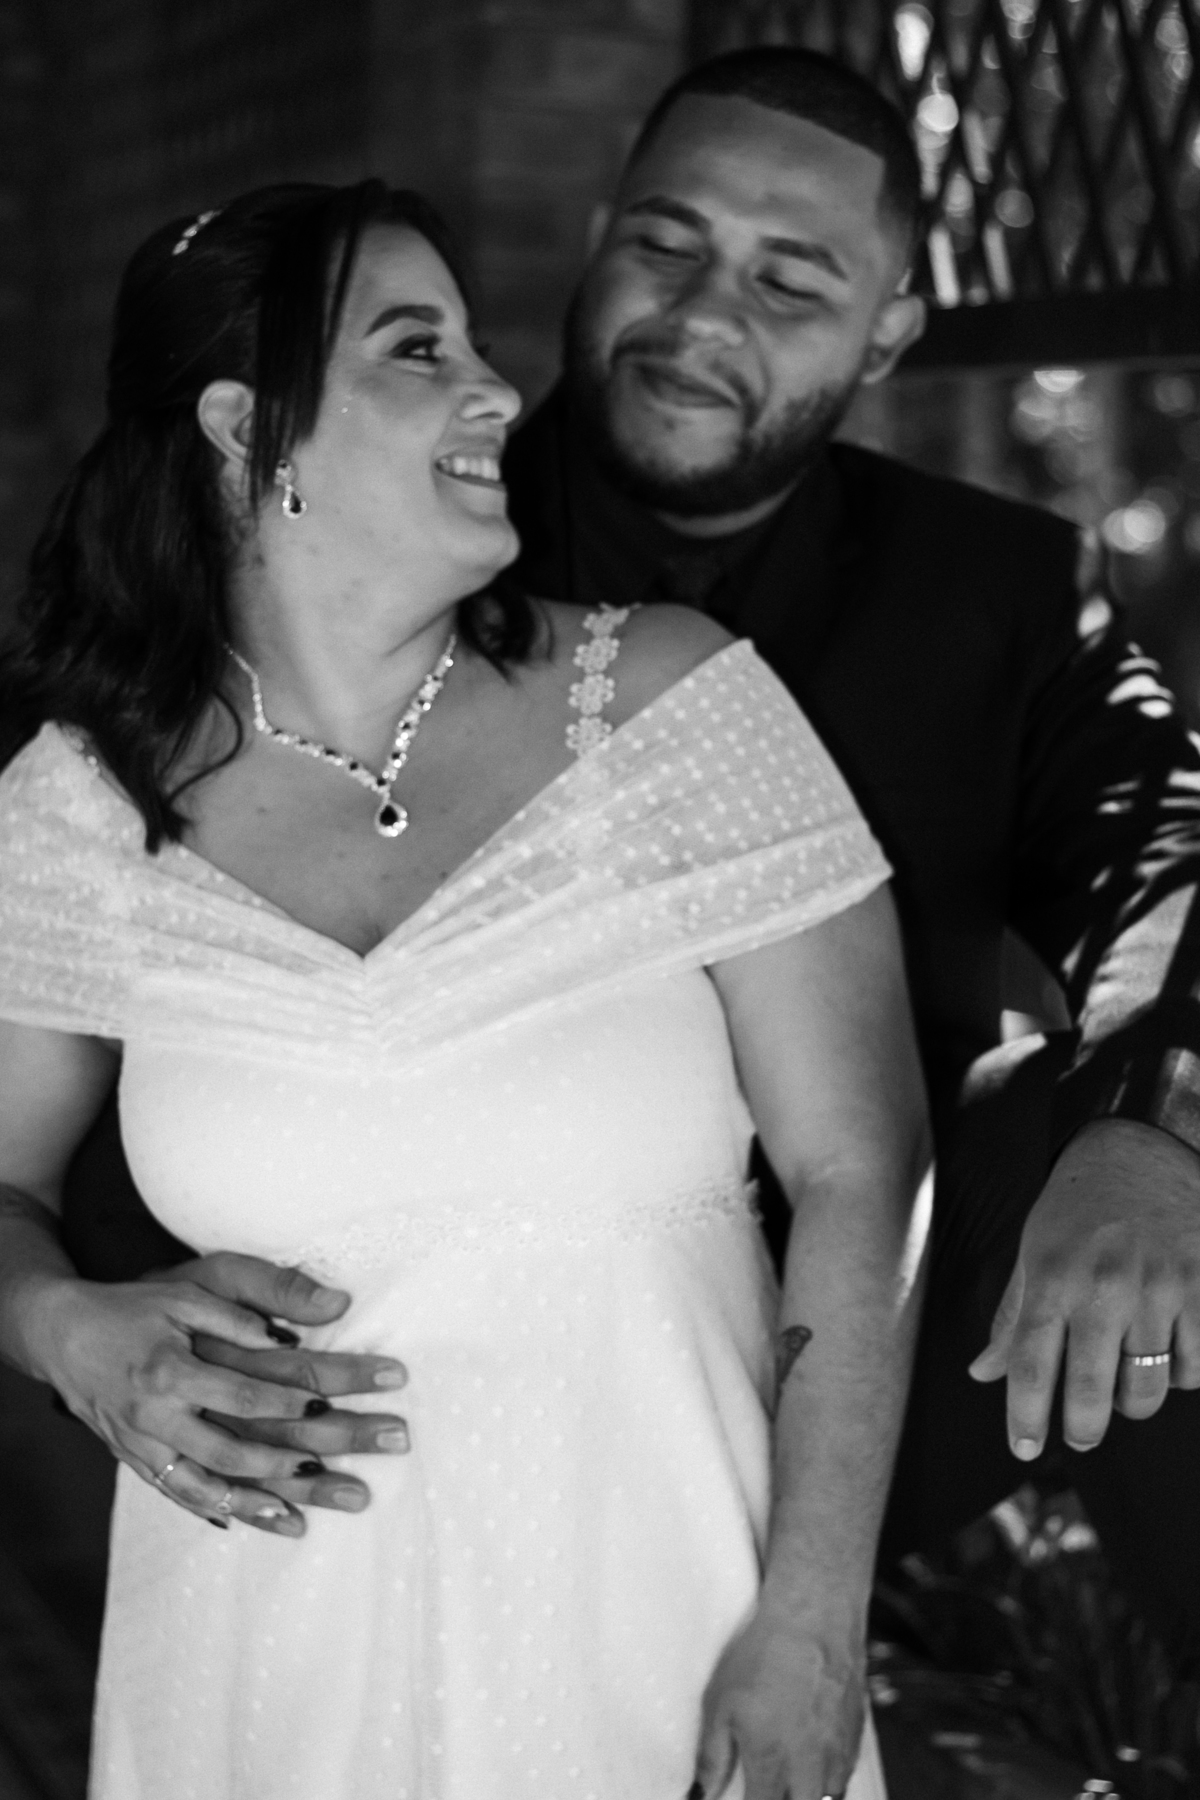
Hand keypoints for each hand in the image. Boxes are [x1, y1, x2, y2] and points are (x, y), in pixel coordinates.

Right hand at [33, 1257, 407, 1535]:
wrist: (64, 1337)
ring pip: (233, 1476)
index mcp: (183, 1364)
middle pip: (266, 1435)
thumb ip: (262, 1295)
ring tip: (356, 1495)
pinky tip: (282, 1522)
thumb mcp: (198, 1283)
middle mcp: (168, 1412)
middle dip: (336, 1441)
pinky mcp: (146, 1462)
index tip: (392, 1378)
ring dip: (297, 1488)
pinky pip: (194, 1495)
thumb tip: (333, 1304)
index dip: (337, 1379)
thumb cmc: (139, 1304)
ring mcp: (154, 1444)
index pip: (277, 1377)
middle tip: (396, 1439)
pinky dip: (238, 1509)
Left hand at [690, 1600, 864, 1799]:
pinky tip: (813, 1759)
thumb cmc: (766, 1654)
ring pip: (827, 1798)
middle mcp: (810, 1768)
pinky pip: (845, 1775)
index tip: (741, 1794)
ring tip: (790, 1776)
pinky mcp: (856, 1737)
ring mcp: (838, 1754)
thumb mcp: (721, 1702)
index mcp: (772, 1765)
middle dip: (782, 1799)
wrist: (814, 1618)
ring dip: (808, 1793)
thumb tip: (702, 1792)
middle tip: (767, 1785)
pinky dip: (829, 1777)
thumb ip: (712, 1756)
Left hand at [969, 1117, 1199, 1456]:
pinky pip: (1195, 1366)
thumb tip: (980, 1374)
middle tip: (1081, 1434)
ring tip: (1125, 1390)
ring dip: (1134, 1402)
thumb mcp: (1033, 1251)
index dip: (1025, 1418)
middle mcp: (1103, 1287)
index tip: (1023, 1450)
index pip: (1031, 1367)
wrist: (1142, 1147)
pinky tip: (1168, 1354)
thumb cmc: (1077, 1206)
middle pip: (1092, 1392)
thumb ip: (1012, 1318)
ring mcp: (1158, 1289)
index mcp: (1052, 1277)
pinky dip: (1182, 1373)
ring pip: (1148, 1388)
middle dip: (1083, 1428)